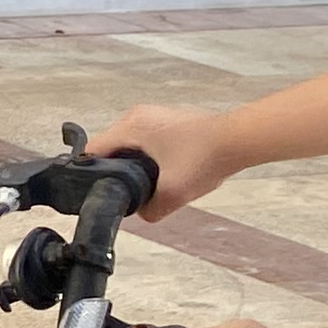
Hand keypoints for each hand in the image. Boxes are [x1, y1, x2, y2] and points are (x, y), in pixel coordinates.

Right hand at [81, 103, 237, 217]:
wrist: (237, 140)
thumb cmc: (204, 157)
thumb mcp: (173, 193)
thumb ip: (150, 209)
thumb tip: (142, 213)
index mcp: (131, 127)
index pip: (94, 150)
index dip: (90, 174)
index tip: (96, 192)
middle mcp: (137, 115)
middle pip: (111, 148)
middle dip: (116, 172)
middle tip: (125, 194)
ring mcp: (153, 115)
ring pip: (129, 145)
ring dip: (134, 165)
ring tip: (147, 185)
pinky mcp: (168, 120)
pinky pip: (145, 141)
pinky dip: (148, 157)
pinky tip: (163, 173)